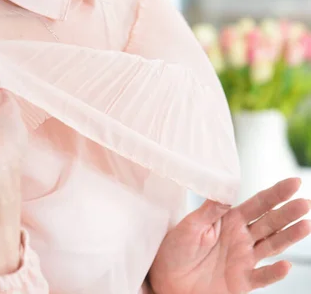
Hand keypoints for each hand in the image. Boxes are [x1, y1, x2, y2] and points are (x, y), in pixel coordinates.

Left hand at [149, 178, 310, 293]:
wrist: (167, 279)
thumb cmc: (175, 249)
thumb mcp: (189, 225)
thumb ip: (209, 210)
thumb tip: (225, 193)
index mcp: (229, 220)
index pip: (258, 203)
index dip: (276, 193)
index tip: (294, 182)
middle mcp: (241, 238)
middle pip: (270, 222)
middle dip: (288, 212)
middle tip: (305, 202)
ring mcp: (243, 260)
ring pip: (272, 245)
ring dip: (289, 236)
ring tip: (306, 225)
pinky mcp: (241, 282)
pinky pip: (261, 277)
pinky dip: (274, 273)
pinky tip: (285, 266)